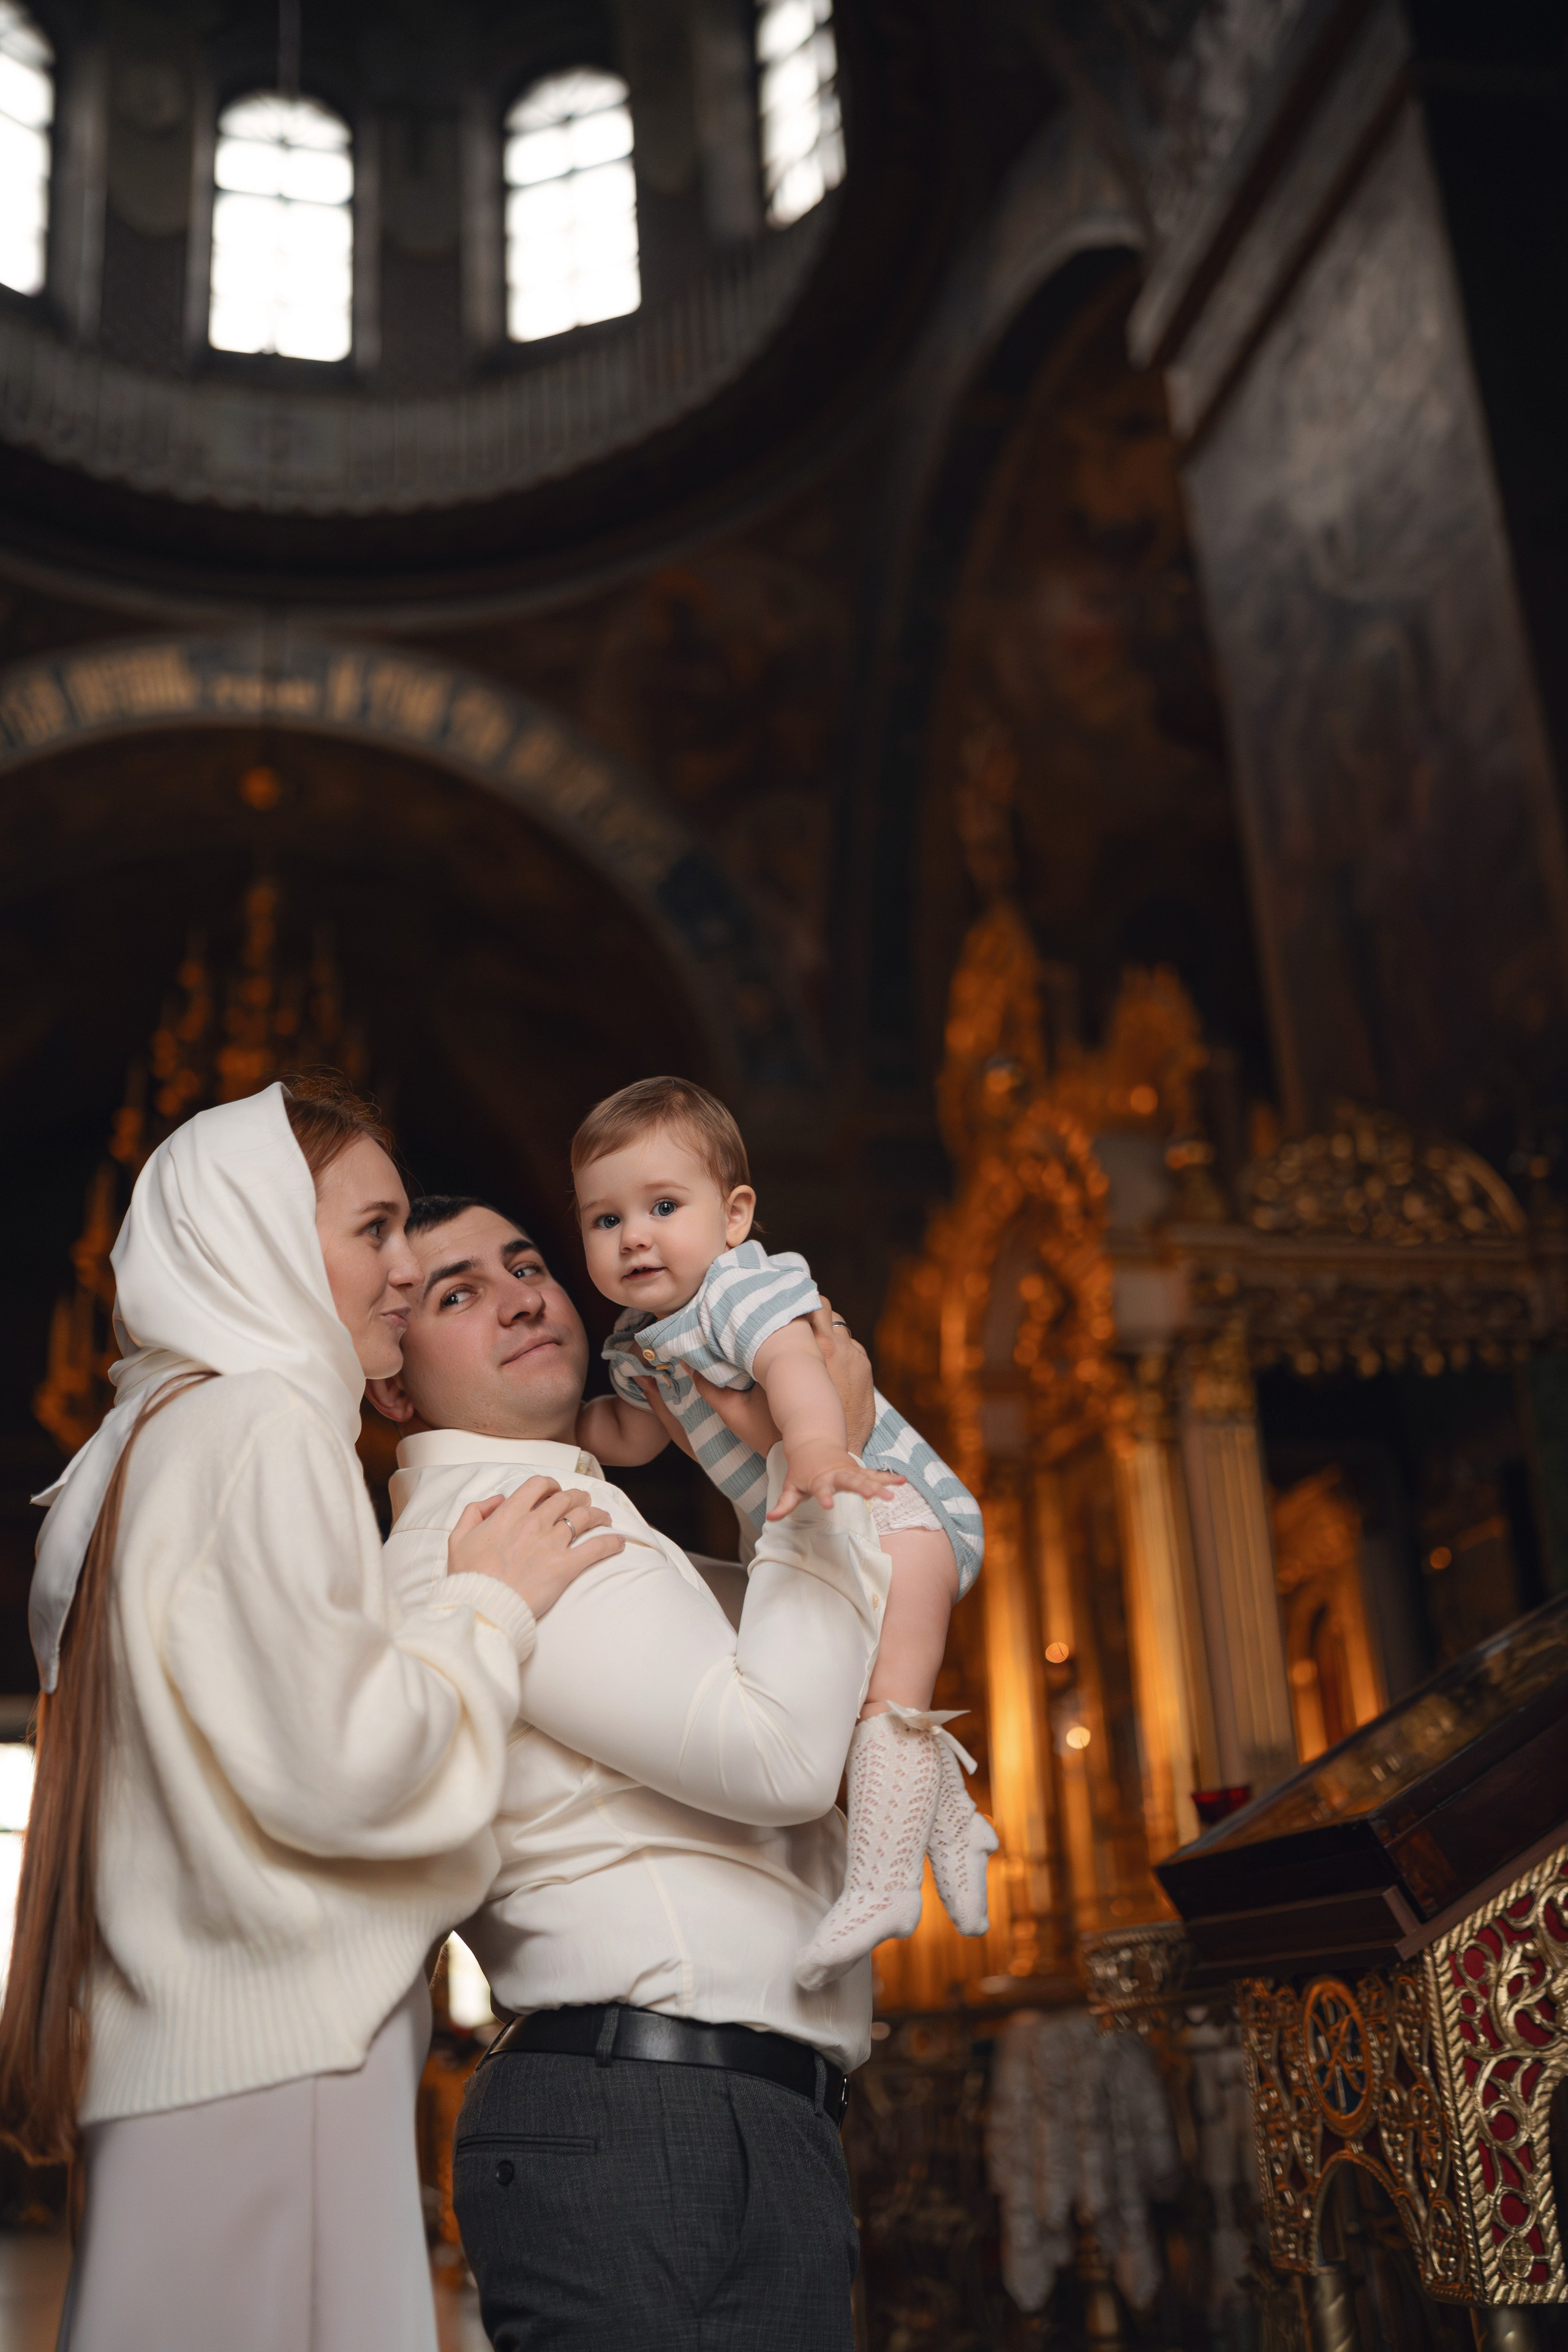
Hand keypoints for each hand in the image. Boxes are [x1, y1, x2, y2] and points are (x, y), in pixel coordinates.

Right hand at [447, 1476, 622, 1617]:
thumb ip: (475, 1511)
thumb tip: (498, 1500)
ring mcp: (551, 1544)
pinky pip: (596, 1548)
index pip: (538, 1485)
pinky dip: (611, 1543)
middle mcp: (534, 1523)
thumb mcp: (458, 1538)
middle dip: (577, 1497)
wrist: (481, 1608)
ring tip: (603, 1517)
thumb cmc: (468, 1577)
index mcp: (509, 1514)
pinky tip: (619, 1543)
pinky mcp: (565, 1567)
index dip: (550, 1484)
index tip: (555, 1491)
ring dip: (597, 1514)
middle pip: (565, 1499)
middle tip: (583, 1502)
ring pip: (584, 1517)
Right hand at [637, 1299, 875, 1460]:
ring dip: (825, 1328)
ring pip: (839, 1325)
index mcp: (801, 1351)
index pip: (798, 1304)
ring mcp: (853, 1359)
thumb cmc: (778, 1439)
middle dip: (807, 1308)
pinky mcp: (866, 1372)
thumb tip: (686, 1363)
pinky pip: (852, 1346)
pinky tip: (827, 1361)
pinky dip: (840, 1348)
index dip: (787, 1298)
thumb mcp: (737, 1414)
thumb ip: (710, 1389)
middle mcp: (832, 1347)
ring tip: (809, 1337)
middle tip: (792, 1315)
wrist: (820, 1460)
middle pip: (822, 1306)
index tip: (776, 1301)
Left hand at [767, 1439, 904, 1520]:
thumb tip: (771, 1518)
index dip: (824, 1497)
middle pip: (849, 1481)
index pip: (821, 1489)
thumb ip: (784, 1504)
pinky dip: (888, 1478)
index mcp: (819, 1479)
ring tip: (892, 1495)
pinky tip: (903, 1481)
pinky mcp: (859, 1470)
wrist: (813, 1442)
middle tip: (871, 1494)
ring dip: (879, 1485)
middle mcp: (837, 1474)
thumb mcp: (791, 1486)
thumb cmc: (801, 1470)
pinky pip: (876, 1474)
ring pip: (866, 1478)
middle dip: (860, 1487)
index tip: (828, 1505)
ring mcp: (850, 1471)